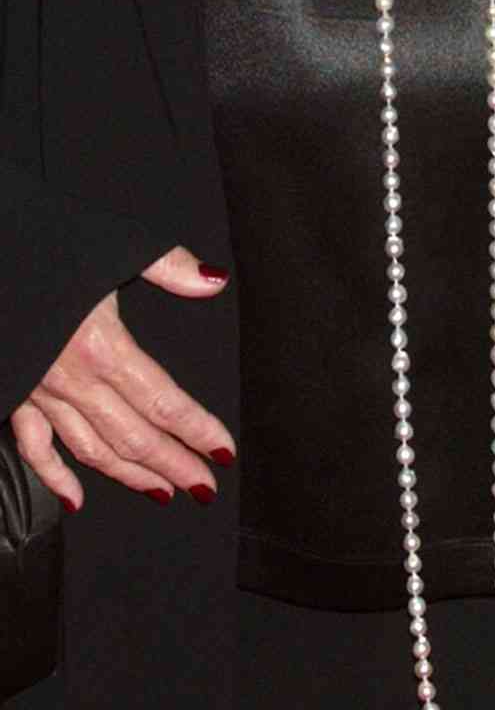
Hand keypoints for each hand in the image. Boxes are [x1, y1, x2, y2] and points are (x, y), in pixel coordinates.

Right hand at [9, 246, 235, 510]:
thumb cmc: (49, 246)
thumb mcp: (113, 245)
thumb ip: (169, 266)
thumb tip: (214, 281)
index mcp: (103, 347)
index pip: (164, 402)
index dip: (197, 429)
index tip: (223, 452)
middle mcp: (73, 380)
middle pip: (134, 436)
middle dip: (174, 464)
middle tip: (205, 489)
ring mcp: (40, 393)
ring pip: (91, 449)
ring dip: (129, 475)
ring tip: (163, 492)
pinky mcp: (15, 393)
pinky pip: (33, 447)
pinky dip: (54, 477)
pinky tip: (76, 499)